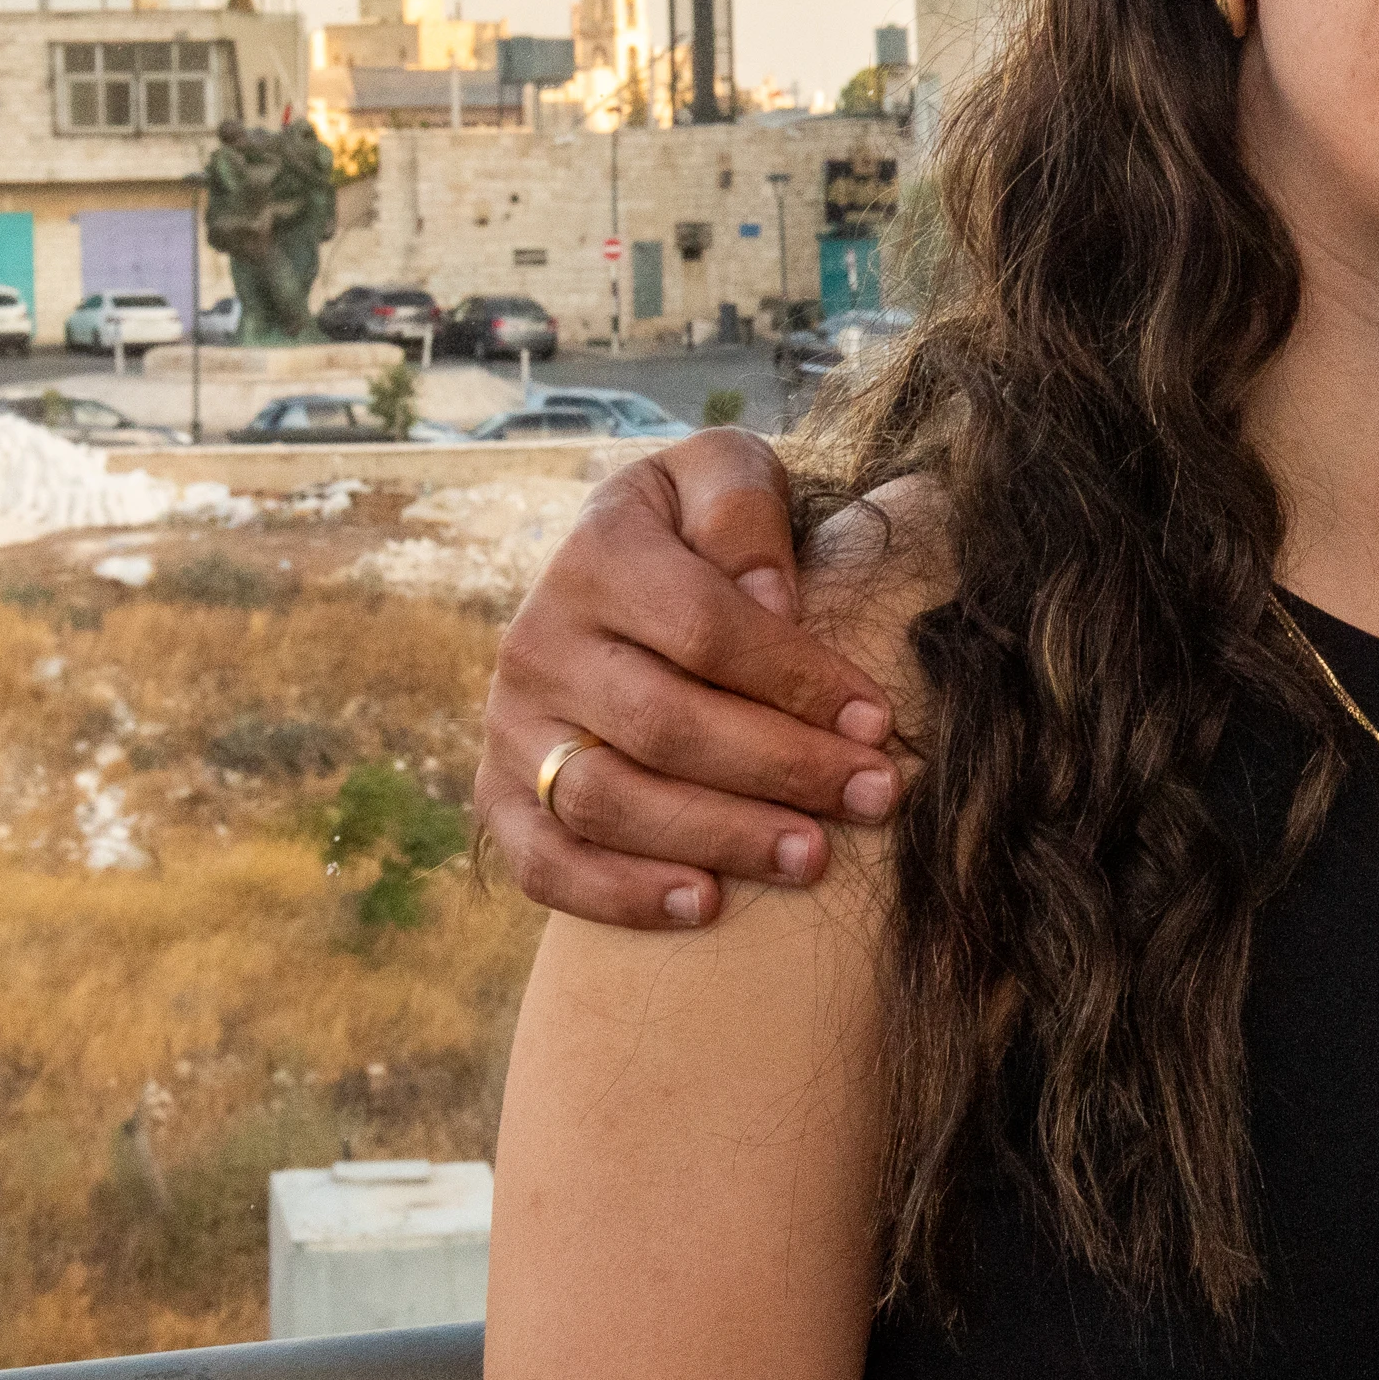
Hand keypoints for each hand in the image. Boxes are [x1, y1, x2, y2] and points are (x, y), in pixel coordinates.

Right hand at [475, 430, 905, 927]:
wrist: (612, 577)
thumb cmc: (700, 531)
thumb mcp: (725, 473)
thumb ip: (745, 508)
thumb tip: (770, 597)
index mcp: (598, 555)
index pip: (703, 628)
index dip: (797, 679)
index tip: (878, 722)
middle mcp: (538, 642)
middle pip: (662, 724)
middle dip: (780, 767)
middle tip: (874, 798)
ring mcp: (512, 726)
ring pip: (605, 801)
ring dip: (716, 837)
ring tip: (811, 860)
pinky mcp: (500, 795)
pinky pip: (542, 862)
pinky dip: (617, 894)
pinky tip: (702, 906)